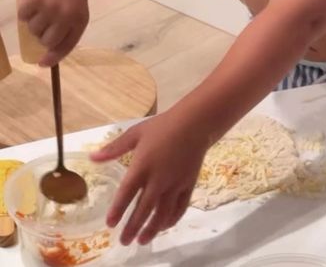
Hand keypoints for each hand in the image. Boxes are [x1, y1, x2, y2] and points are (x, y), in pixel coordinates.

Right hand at [18, 0, 88, 65]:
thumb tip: (49, 49)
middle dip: (43, 36)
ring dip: (35, 21)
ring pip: (34, 30)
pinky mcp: (31, 0)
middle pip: (47, 41)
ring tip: (42, 4)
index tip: (43, 63)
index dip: (54, 57)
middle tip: (44, 21)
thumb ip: (67, 26)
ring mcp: (48, 9)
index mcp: (80, 19)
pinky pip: (23, 17)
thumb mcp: (77, 7)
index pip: (66, 46)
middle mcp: (65, 17)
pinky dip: (25, 10)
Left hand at [90, 111, 208, 244]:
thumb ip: (114, 148)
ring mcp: (174, 184)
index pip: (126, 193)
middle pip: (143, 209)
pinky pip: (179, 208)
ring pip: (162, 213)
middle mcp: (158, 179)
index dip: (117, 210)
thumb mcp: (135, 133)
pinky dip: (171, 220)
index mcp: (142, 166)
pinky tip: (164, 226)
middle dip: (132, 227)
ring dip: (151, 229)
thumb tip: (92, 157)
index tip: (110, 224)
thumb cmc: (162, 126)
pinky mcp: (188, 185)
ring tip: (142, 241)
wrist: (193, 124)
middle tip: (124, 241)